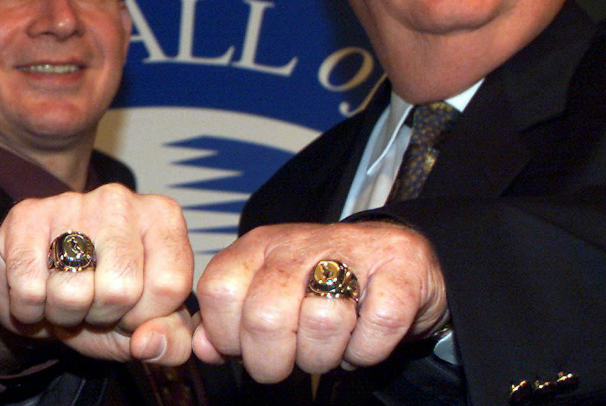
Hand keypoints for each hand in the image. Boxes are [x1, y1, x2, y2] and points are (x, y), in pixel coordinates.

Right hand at [0, 184, 194, 365]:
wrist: (41, 289)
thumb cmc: (103, 302)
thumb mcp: (147, 325)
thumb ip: (171, 340)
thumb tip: (149, 342)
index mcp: (163, 218)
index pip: (169, 285)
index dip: (145, 316)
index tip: (131, 309)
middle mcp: (120, 200)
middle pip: (120, 289)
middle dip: (102, 315)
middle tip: (92, 302)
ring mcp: (71, 202)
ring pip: (72, 292)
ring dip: (63, 313)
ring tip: (65, 295)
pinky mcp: (26, 214)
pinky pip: (28, 288)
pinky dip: (29, 308)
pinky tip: (36, 290)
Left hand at [192, 221, 448, 381]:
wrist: (396, 259)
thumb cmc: (321, 284)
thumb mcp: (267, 293)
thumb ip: (229, 319)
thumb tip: (204, 348)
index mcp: (258, 247)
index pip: (218, 291)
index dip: (227, 336)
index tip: (245, 349)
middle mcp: (298, 244)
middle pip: (265, 316)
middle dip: (273, 360)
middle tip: (288, 362)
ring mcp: (352, 253)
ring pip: (321, 323)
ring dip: (323, 357)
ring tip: (327, 349)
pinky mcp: (400, 271)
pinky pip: (376, 327)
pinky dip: (367, 350)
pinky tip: (361, 342)